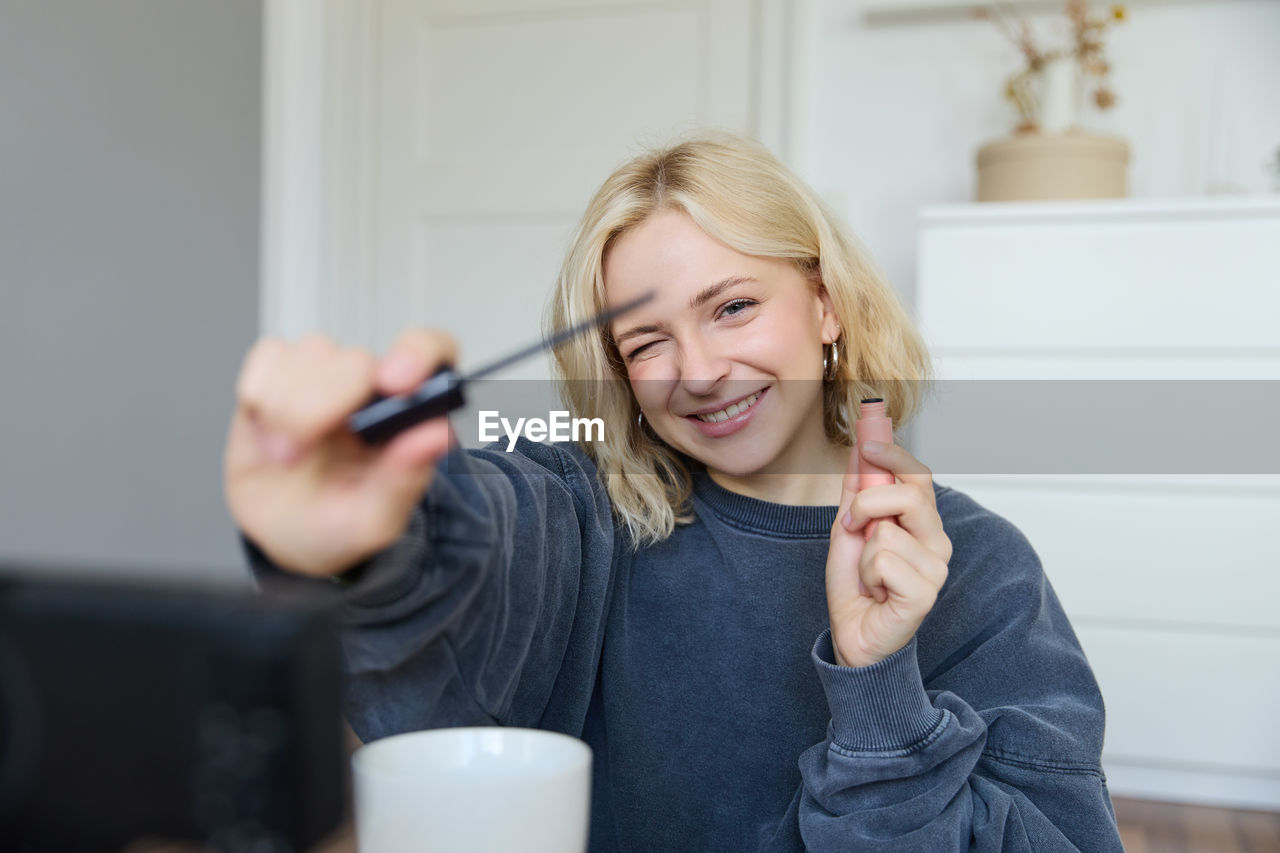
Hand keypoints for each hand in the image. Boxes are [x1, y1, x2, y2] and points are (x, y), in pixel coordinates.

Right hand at [224, 330, 457, 576]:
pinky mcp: (281, 368)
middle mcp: (372, 384)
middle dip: (320, 407)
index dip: (418, 354)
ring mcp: (326, 371)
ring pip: (310, 354)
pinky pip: (269, 355)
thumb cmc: (338, 523)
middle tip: (297, 456)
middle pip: (356, 360)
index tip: (395, 383)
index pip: (433, 350)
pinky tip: (266, 427)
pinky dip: (259, 393)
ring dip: (286, 409)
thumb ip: (405, 477)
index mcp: (410, 413)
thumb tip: (437, 435)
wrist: (284, 533)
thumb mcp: (373, 520)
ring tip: (285, 455)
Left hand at [825, 441, 951, 667]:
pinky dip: (867, 575)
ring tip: (869, 575)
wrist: (854, 636)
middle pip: (909, 494)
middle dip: (868, 502)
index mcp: (922, 523)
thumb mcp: (848, 529)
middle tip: (853, 526)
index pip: (919, 476)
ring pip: (887, 532)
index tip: (867, 443)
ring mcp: (936, 568)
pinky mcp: (926, 592)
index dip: (895, 454)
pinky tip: (877, 591)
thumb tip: (858, 450)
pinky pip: (883, 561)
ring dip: (862, 553)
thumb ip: (856, 491)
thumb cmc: (856, 586)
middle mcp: (937, 542)